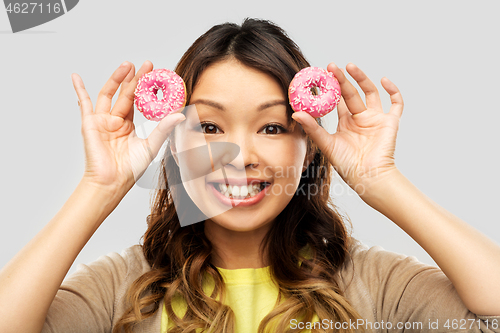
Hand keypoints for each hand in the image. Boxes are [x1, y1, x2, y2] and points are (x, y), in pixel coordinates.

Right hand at [71, 61, 185, 192]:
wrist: (111, 182)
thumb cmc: (130, 169)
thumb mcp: (151, 146)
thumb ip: (164, 128)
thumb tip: (180, 114)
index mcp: (129, 126)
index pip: (139, 102)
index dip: (148, 90)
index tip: (158, 76)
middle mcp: (115, 121)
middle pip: (126, 94)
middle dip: (136, 79)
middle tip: (147, 64)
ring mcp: (102, 121)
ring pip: (109, 94)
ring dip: (117, 78)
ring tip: (128, 65)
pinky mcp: (89, 123)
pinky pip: (83, 103)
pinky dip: (79, 89)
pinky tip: (76, 77)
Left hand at [291, 63, 403, 194]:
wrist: (368, 177)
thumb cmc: (347, 165)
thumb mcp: (326, 143)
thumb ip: (312, 128)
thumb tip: (295, 113)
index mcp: (345, 123)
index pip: (337, 101)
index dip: (330, 89)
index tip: (320, 76)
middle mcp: (360, 119)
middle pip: (351, 94)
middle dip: (342, 80)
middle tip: (331, 66)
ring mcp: (376, 119)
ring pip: (370, 93)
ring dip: (362, 78)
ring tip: (350, 66)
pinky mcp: (390, 122)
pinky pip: (396, 104)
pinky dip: (393, 91)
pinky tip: (384, 80)